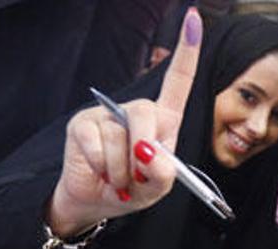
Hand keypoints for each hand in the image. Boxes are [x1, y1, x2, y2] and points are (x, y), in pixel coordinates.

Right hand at [47, 8, 201, 236]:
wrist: (99, 201)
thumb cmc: (135, 189)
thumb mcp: (159, 187)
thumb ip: (165, 174)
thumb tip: (149, 151)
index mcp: (162, 120)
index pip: (178, 81)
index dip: (187, 51)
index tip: (195, 19)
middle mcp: (134, 110)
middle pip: (145, 112)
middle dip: (145, 149)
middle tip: (139, 177)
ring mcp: (106, 114)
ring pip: (120, 136)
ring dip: (123, 169)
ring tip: (120, 180)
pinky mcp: (81, 125)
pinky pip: (97, 144)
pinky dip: (103, 167)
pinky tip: (101, 173)